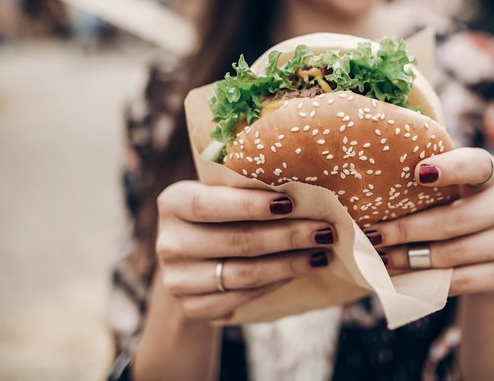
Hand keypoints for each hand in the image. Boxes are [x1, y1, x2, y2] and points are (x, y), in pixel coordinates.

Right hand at [155, 181, 334, 321]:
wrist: (192, 261)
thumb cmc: (218, 215)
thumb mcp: (220, 194)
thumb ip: (246, 189)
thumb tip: (305, 185)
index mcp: (173, 203)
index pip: (210, 204)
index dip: (250, 205)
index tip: (291, 202)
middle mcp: (169, 242)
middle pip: (236, 241)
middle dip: (287, 235)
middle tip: (325, 229)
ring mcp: (177, 280)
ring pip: (244, 273)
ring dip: (289, 263)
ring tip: (321, 252)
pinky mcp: (193, 308)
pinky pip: (243, 296)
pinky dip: (277, 282)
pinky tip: (301, 270)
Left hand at [365, 148, 493, 295]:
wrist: (483, 242)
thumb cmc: (449, 201)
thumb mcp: (442, 184)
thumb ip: (421, 175)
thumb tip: (371, 178)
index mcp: (490, 170)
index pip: (475, 165)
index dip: (450, 168)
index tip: (418, 173)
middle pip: (455, 219)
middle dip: (408, 229)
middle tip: (374, 235)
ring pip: (454, 253)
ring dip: (411, 258)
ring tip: (381, 257)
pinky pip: (461, 280)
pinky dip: (428, 279)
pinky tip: (402, 275)